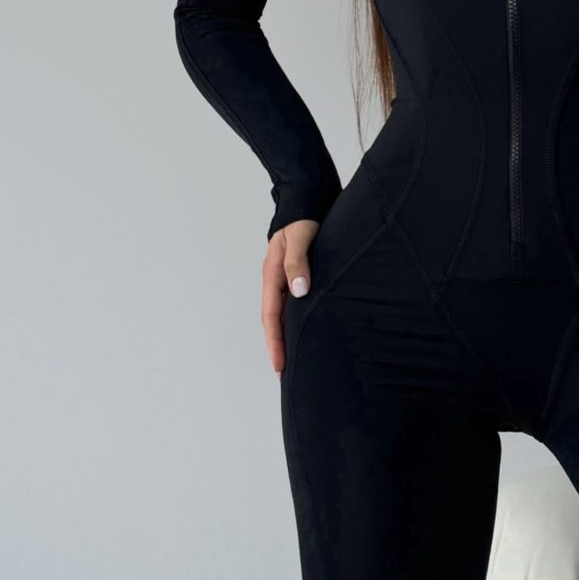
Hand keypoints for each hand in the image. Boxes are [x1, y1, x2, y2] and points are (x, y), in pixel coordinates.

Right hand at [263, 219, 320, 372]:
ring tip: (295, 361)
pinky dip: (297, 323)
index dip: (275, 342)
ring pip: (284, 316)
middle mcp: (277, 282)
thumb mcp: (300, 238)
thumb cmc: (303, 220)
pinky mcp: (297, 278)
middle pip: (274, 322)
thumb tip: (299, 290)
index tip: (279, 365)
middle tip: (286, 376)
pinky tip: (307, 334)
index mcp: (272, 275)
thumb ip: (298, 262)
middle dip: (278, 348)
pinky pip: (294, 307)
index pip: (271, 317)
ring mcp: (286, 281)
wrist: (306, 203)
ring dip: (287, 337)